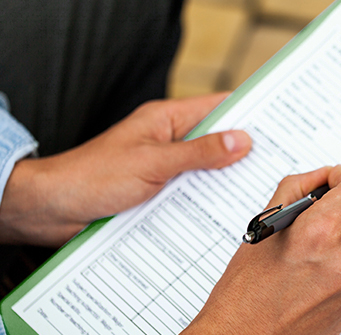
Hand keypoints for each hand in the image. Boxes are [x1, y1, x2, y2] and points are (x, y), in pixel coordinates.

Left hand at [0, 93, 251, 245]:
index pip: (216, 107)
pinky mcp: (160, 193)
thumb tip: (241, 141)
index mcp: (167, 120)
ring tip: (258, 191)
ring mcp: (165, 168)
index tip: (278, 123)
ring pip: (206, 171)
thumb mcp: (154, 162)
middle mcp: (169, 141)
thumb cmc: (95, 176)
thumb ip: (199, 153)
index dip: (248, 113)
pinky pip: (192, 193)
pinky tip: (225, 213)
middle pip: (216, 142)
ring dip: (226, 181)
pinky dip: (208, 201)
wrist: (54, 208)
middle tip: (276, 165)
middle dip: (244, 152)